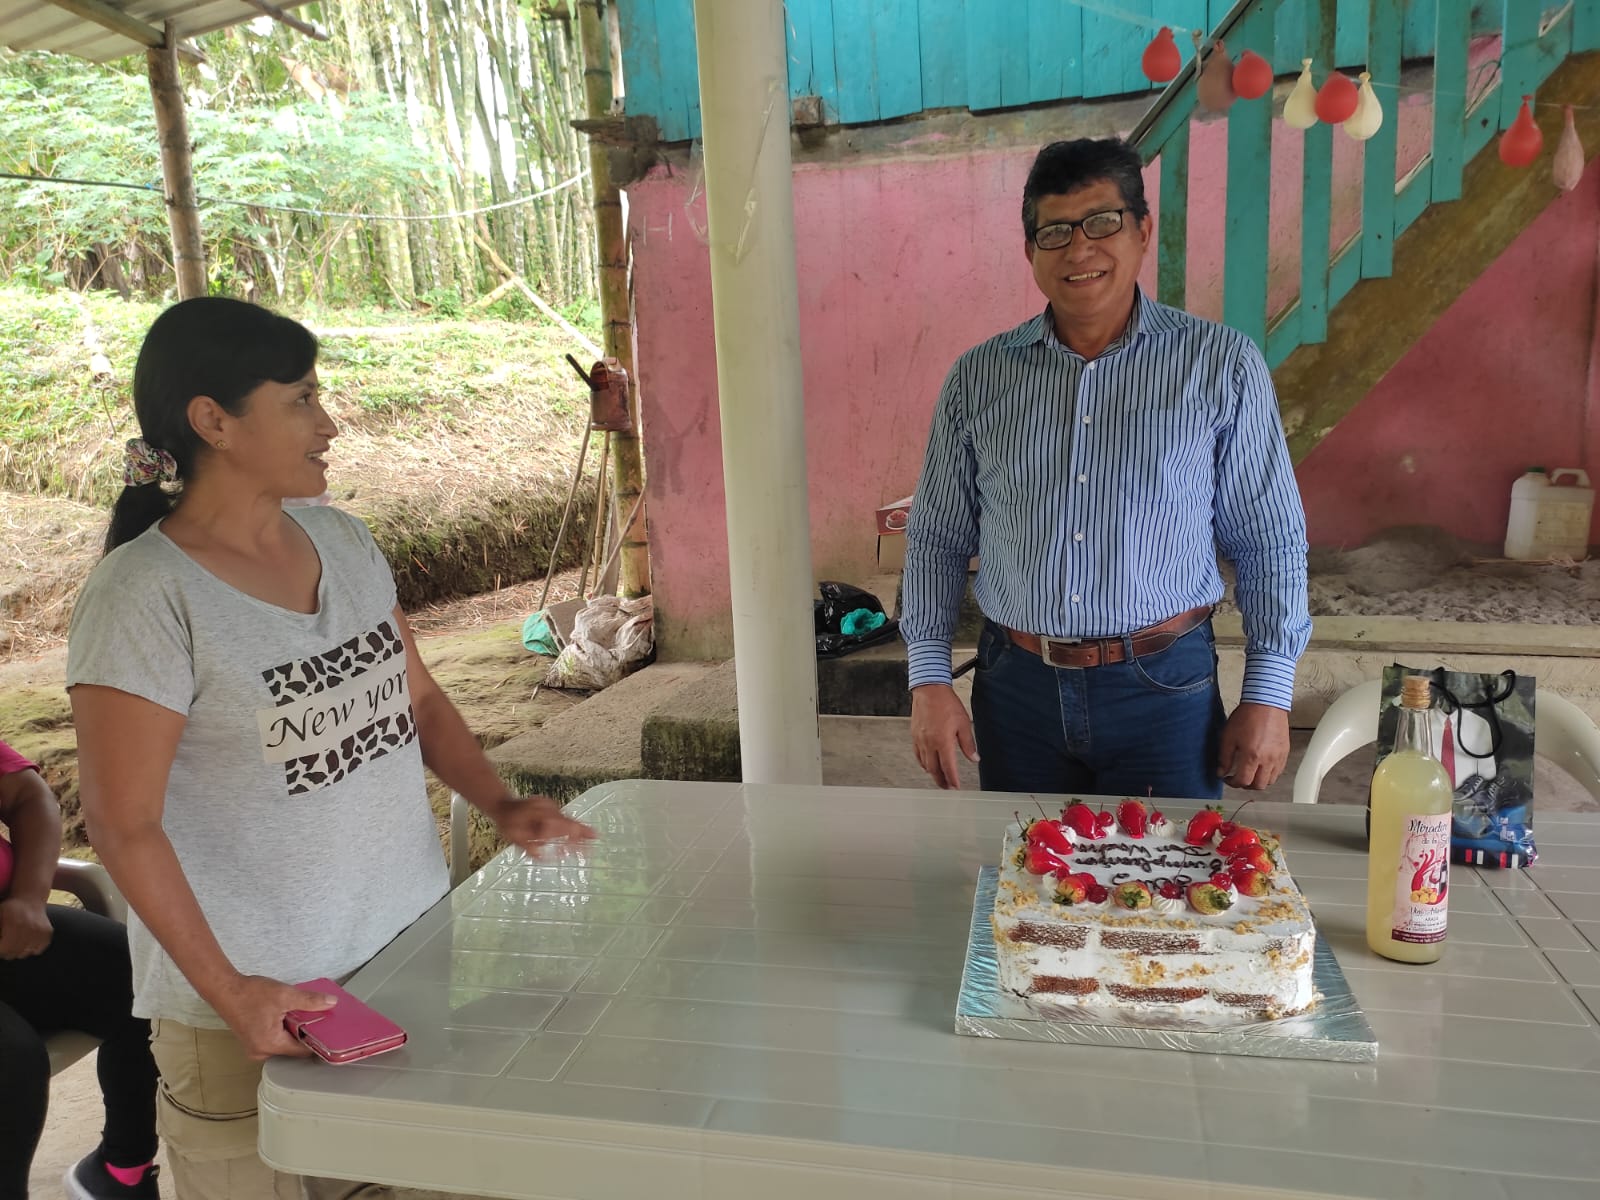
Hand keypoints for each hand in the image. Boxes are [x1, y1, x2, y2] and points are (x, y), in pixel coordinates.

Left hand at [0, 897, 52, 957]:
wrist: (30, 898)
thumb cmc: (10, 909)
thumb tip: (0, 938)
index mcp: (15, 924)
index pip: (5, 948)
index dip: (0, 949)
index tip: (0, 945)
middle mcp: (30, 928)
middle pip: (14, 953)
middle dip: (6, 952)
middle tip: (5, 945)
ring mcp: (41, 931)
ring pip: (25, 953)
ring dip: (18, 951)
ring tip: (14, 942)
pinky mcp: (48, 933)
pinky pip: (37, 950)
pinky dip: (31, 949)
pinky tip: (26, 941)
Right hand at [212, 974, 337, 1060]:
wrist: (224, 989)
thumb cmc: (250, 994)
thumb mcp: (284, 995)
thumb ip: (309, 1001)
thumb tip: (331, 1003)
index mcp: (270, 1045)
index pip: (302, 1051)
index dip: (317, 1041)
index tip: (331, 1032)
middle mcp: (262, 1052)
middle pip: (293, 1048)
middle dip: (306, 1034)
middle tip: (322, 1020)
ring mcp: (255, 1047)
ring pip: (284, 1043)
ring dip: (294, 1031)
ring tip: (307, 1016)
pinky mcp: (252, 1040)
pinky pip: (274, 1039)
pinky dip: (283, 1029)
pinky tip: (290, 1016)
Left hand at [482, 794, 596, 858]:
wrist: (502, 805)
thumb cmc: (507, 822)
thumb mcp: (513, 837)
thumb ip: (528, 846)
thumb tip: (542, 856)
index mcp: (540, 816)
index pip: (558, 828)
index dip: (567, 840)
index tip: (572, 851)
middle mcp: (548, 809)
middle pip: (568, 821)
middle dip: (582, 831)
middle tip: (596, 837)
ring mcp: (550, 807)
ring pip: (568, 818)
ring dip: (580, 828)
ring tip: (593, 836)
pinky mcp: (550, 807)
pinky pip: (564, 817)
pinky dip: (572, 824)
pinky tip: (580, 831)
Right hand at [911, 684, 979, 788]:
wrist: (930, 690)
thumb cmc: (946, 703)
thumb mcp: (964, 724)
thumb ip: (968, 744)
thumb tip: (974, 758)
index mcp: (943, 742)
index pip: (948, 767)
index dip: (953, 780)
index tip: (956, 787)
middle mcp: (929, 743)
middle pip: (934, 770)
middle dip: (941, 781)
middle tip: (948, 787)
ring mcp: (920, 740)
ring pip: (925, 764)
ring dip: (933, 773)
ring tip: (939, 778)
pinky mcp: (915, 735)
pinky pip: (918, 754)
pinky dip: (923, 763)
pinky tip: (927, 764)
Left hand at [1217, 702, 1290, 789]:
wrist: (1265, 703)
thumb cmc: (1246, 717)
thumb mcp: (1228, 737)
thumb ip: (1224, 758)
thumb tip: (1221, 772)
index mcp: (1251, 756)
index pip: (1243, 781)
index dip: (1232, 783)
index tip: (1227, 778)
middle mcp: (1267, 759)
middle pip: (1259, 785)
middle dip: (1246, 785)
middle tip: (1238, 778)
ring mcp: (1278, 757)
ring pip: (1270, 780)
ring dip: (1259, 781)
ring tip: (1250, 773)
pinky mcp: (1285, 752)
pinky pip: (1279, 771)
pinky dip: (1269, 774)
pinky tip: (1261, 767)